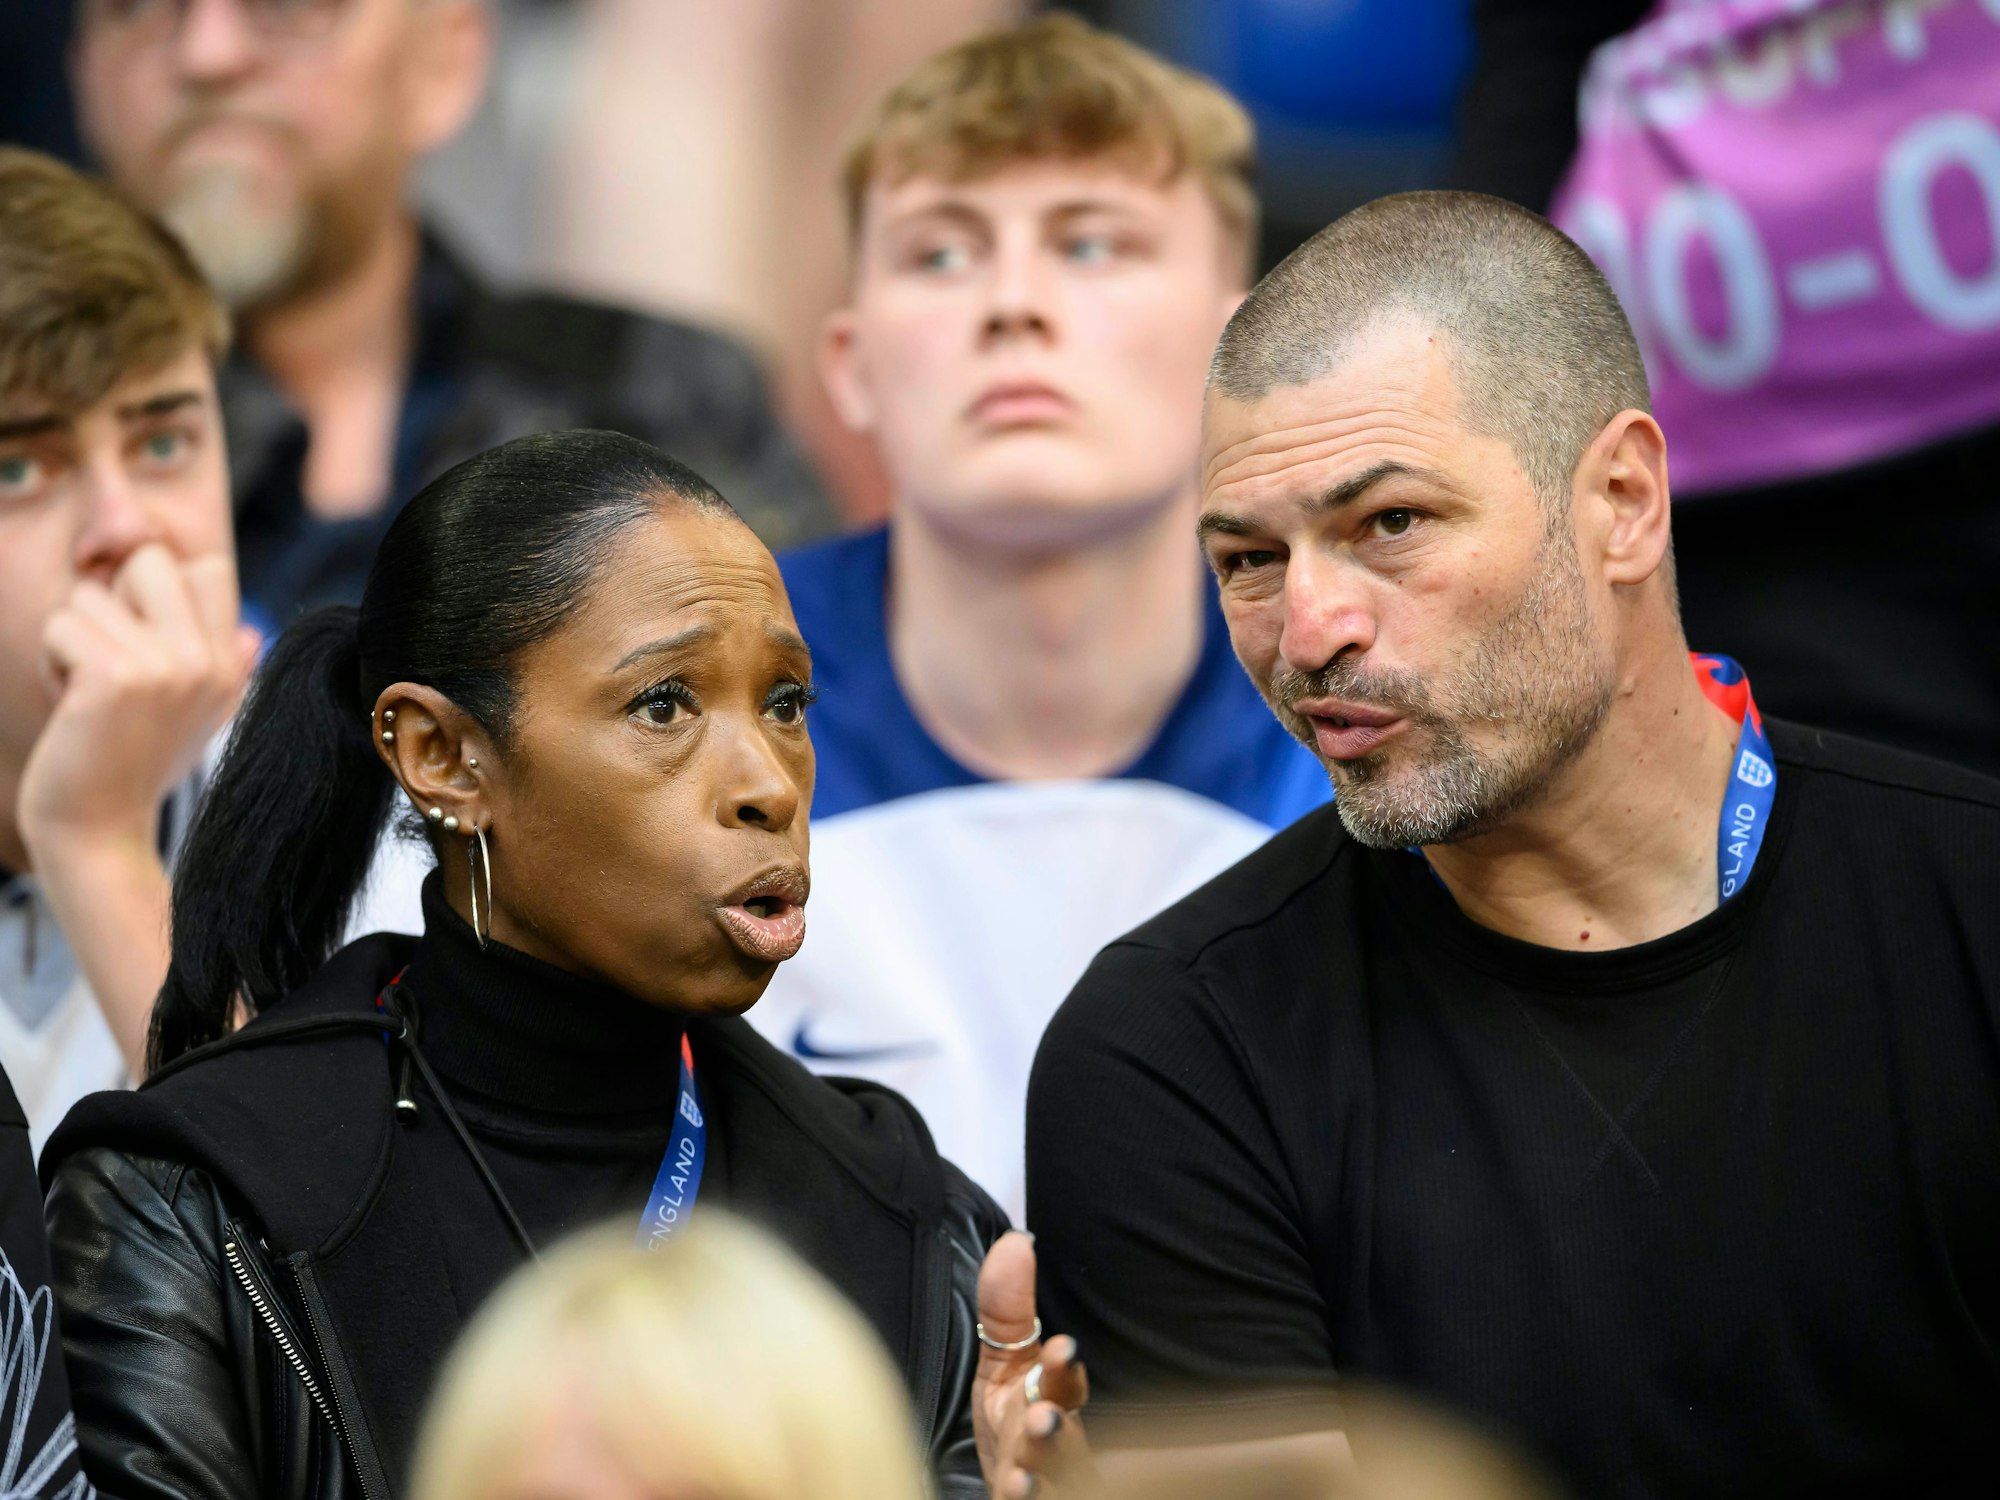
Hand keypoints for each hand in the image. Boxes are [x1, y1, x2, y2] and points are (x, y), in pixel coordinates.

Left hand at [18, 545, 256, 856]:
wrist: (100, 831)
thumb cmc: (133, 767)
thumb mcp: (195, 713)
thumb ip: (222, 664)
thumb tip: (249, 633)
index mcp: (232, 663)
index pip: (207, 568)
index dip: (158, 592)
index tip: (147, 643)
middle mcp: (208, 660)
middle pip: (149, 560)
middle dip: (113, 599)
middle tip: (112, 658)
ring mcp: (166, 666)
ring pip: (90, 595)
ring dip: (73, 639)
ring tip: (89, 692)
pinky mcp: (115, 677)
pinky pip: (61, 627)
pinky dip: (51, 663)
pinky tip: (70, 705)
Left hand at [974, 1232, 1093, 1498]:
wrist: (1012, 1488)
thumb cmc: (1012, 1422)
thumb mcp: (1003, 1365)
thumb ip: (1007, 1308)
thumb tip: (1015, 1241)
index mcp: (1052, 1401)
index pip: (1068, 1384)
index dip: (1065, 1369)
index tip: (1061, 1348)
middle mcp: (1056, 1446)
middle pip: (1066, 1441)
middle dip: (1055, 1431)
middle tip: (1043, 1418)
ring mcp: (1047, 1482)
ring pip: (1056, 1479)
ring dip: (1040, 1475)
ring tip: (1022, 1473)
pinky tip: (1015, 1494)